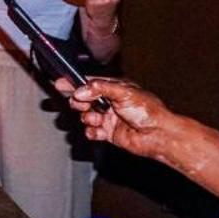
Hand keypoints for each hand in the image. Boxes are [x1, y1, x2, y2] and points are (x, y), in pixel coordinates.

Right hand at [54, 74, 170, 157]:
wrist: (158, 135)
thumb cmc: (148, 110)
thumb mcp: (124, 92)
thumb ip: (100, 88)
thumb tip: (80, 90)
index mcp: (115, 88)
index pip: (90, 83)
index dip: (74, 83)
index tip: (60, 84)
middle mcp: (110, 102)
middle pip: (84, 100)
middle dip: (78, 102)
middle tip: (79, 104)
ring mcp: (109, 117)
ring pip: (86, 116)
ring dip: (87, 118)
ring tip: (95, 118)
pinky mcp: (109, 133)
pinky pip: (92, 132)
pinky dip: (91, 132)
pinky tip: (97, 131)